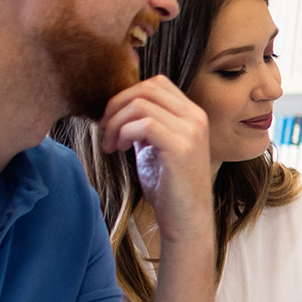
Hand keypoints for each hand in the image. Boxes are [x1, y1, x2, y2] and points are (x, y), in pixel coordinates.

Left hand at [99, 76, 211, 243]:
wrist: (187, 218)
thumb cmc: (169, 185)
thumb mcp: (156, 146)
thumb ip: (146, 124)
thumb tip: (119, 106)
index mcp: (192, 114)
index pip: (155, 83)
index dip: (127, 95)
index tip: (113, 120)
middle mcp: (196, 117)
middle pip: (146, 88)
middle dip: (116, 105)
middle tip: (105, 130)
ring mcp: (191, 131)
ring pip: (141, 104)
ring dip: (116, 122)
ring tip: (111, 144)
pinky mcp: (180, 148)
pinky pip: (143, 124)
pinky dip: (123, 133)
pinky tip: (118, 150)